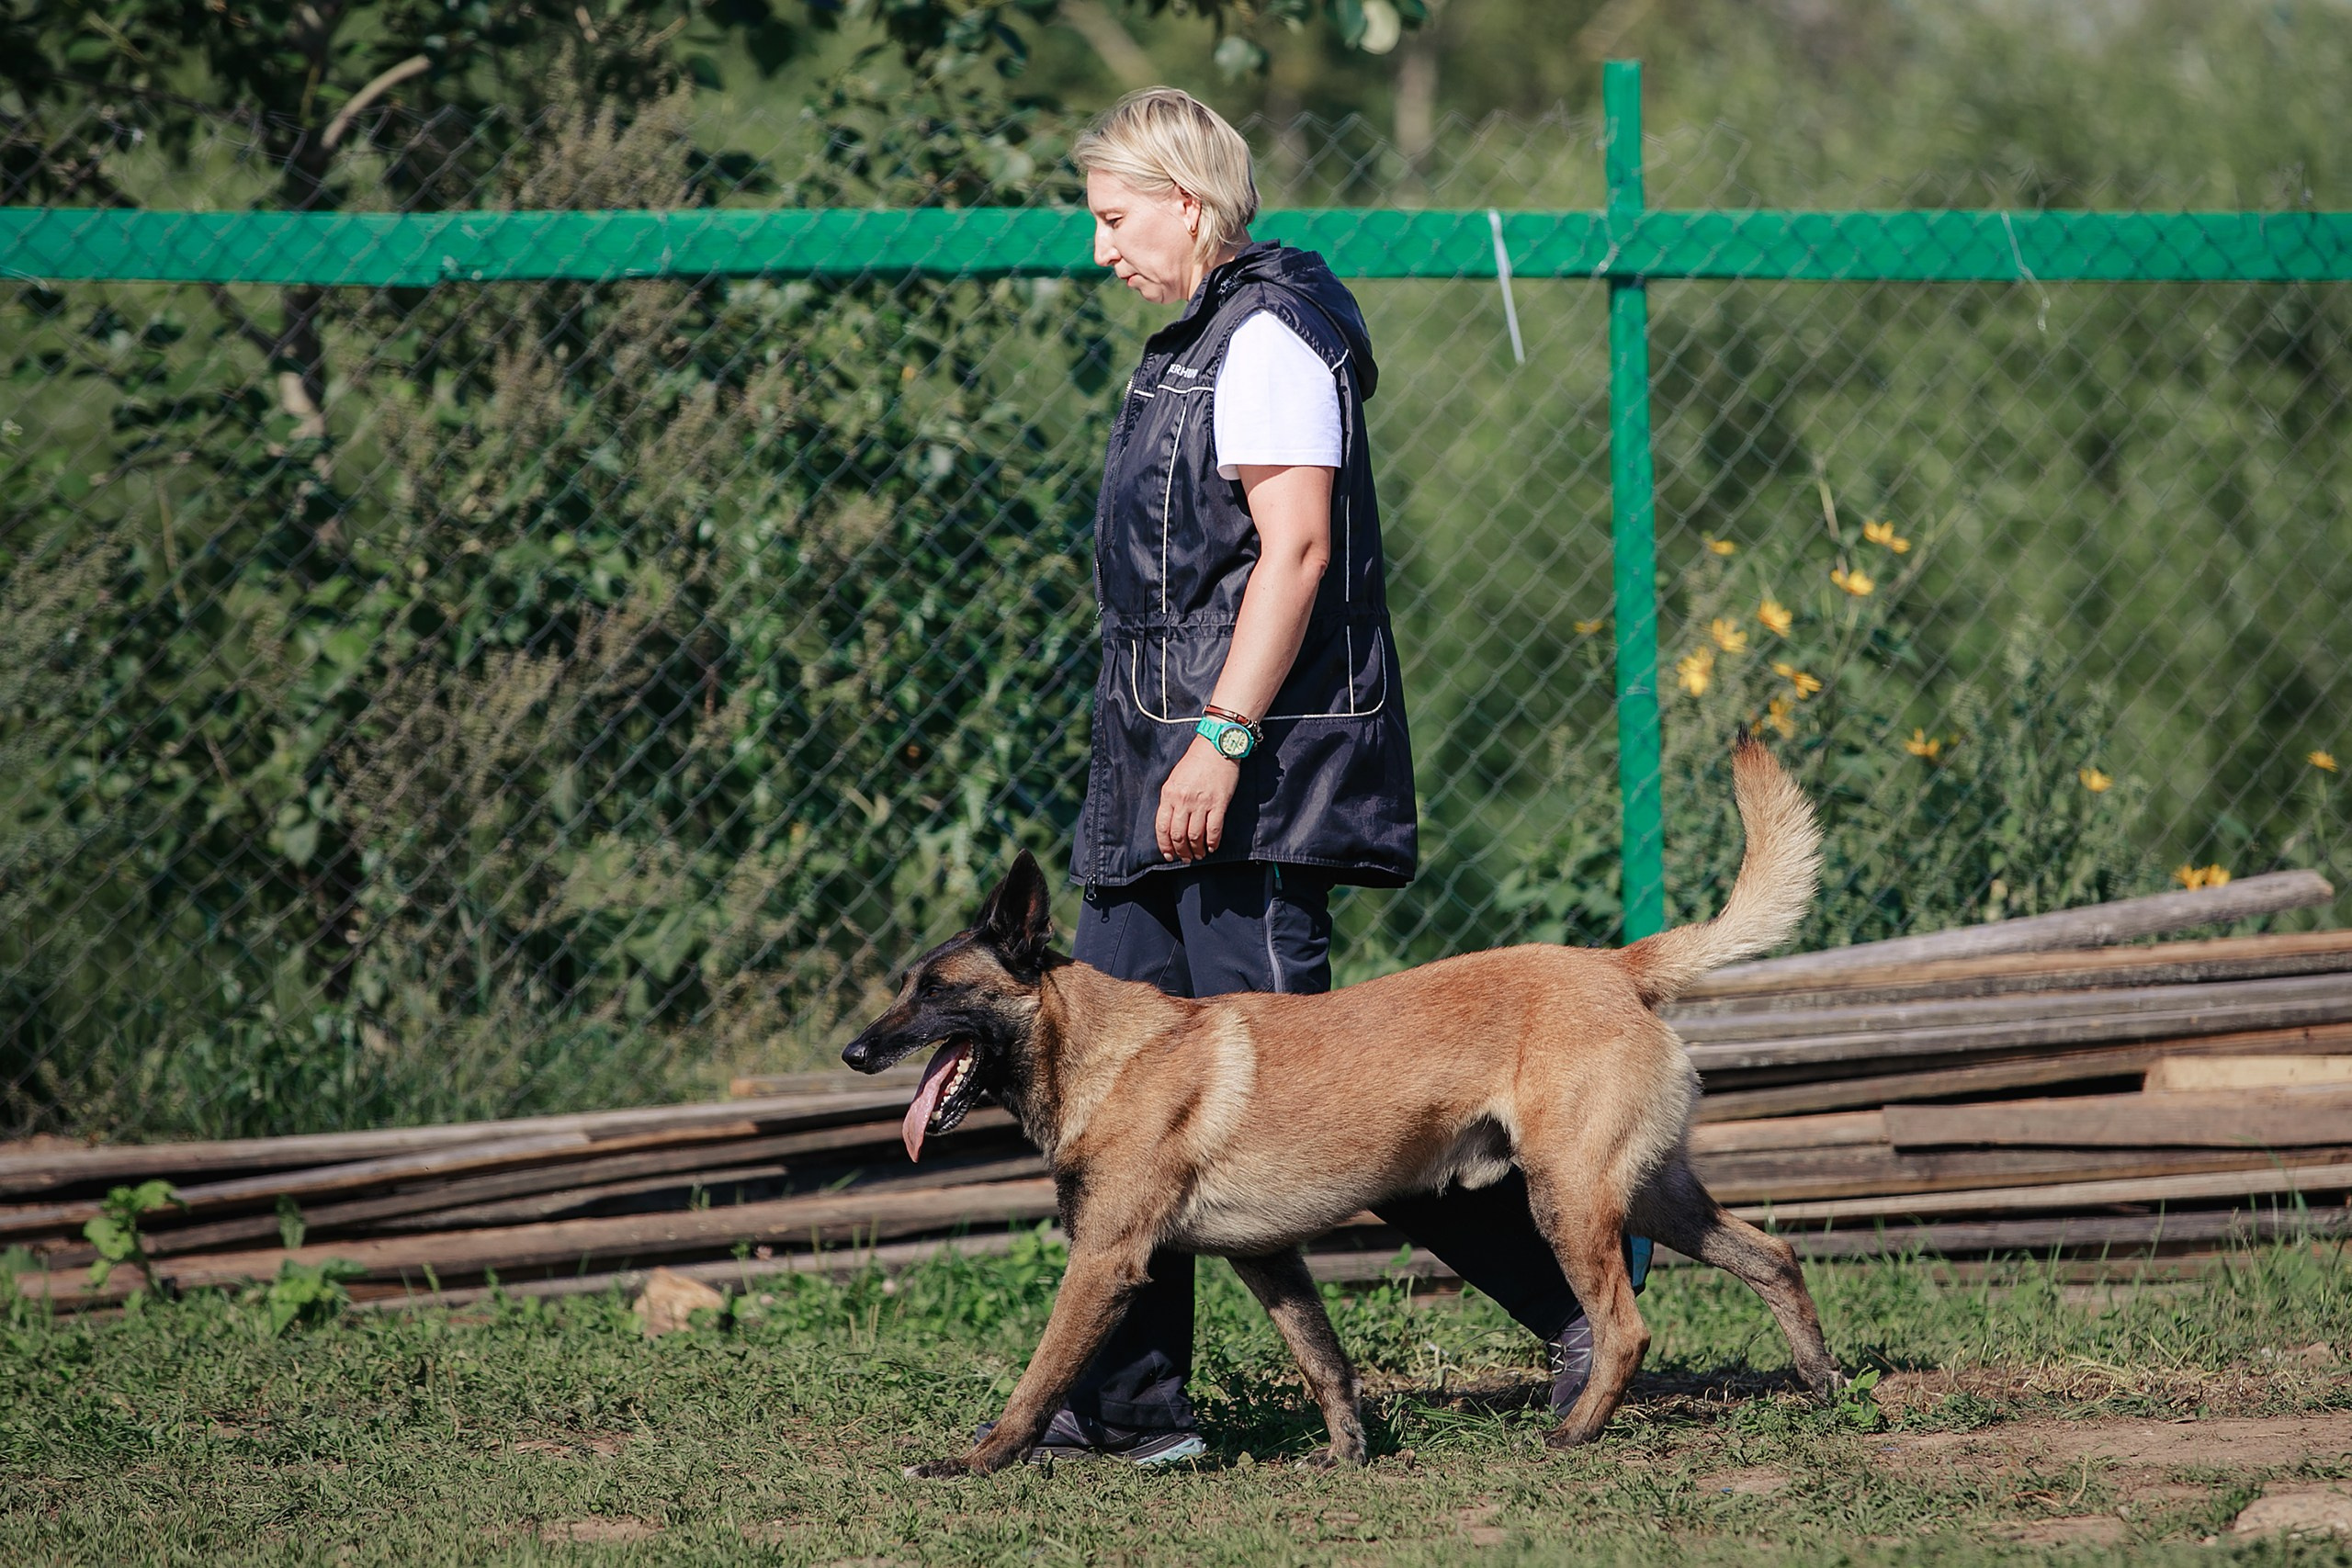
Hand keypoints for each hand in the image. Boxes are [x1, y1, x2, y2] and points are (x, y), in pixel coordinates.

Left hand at [1156, 736, 1240, 861]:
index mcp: (1169, 794)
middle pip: (1178, 835)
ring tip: (1199, 855)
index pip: (1162, 827)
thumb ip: (1171, 799)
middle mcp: (1183, 801)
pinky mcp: (1219, 803)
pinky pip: (1213, 830)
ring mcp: (1201, 803)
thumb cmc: (1196, 761)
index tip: (1168, 855)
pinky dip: (1212, 842)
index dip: (1164, 845)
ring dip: (1196, 850)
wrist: (1217, 746)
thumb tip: (1171, 822)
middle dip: (1181, 851)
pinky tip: (1212, 847)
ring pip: (1195, 836)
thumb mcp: (1175, 778)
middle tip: (1185, 858)